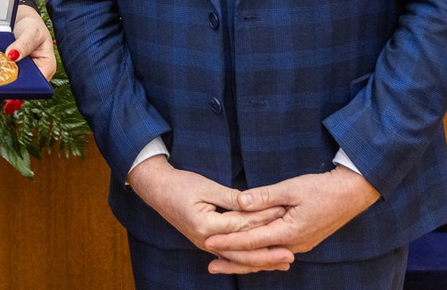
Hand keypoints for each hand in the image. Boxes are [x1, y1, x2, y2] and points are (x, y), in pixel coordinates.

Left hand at [8, 4, 56, 79]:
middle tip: (1, 69)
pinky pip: (10, 73)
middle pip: (26, 83)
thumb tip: (12, 56)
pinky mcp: (17, 69)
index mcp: (48, 65)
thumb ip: (23, 44)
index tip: (11, 76)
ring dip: (7, 73)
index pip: (38, 82)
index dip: (25, 82)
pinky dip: (4, 69)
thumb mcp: (31, 31)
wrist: (24, 20)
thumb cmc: (33, 25)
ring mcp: (27, 71)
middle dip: (14, 78)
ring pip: (16, 79)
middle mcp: (38, 71)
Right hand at [128, 156, 293, 273]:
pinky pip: (230, 255)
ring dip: (260, 261)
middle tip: (290, 255)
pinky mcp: (206, 242)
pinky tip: (261, 260)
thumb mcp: (206, 187)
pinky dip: (246, 259)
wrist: (156, 189)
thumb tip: (254, 203)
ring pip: (236, 258)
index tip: (284, 217)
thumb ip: (231, 198)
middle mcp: (205, 240)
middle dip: (267, 254)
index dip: (264, 221)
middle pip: (241, 252)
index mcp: (206, 226)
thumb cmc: (180, 184)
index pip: (242, 226)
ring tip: (282, 263)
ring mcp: (204, 244)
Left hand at [203, 166, 379, 272]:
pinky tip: (249, 257)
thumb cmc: (321, 188)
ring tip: (224, 264)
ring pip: (266, 258)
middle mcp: (294, 244)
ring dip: (245, 261)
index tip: (209, 243)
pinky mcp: (302, 241)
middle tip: (210, 265)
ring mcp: (299, 245)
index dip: (228, 242)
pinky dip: (259, 256)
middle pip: (257, 258)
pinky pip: (275, 253)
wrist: (351, 194)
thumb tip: (240, 202)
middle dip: (233, 262)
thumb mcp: (291, 188)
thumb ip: (264, 196)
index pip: (252, 240)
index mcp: (289, 231)